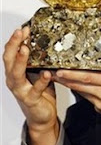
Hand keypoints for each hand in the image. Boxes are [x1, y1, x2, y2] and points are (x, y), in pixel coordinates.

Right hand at [3, 27, 58, 144]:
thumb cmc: (40, 92)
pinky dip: (40, 81)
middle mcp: (14, 80)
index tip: (23, 28)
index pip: (10, 53)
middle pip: (9, 60)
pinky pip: (35, 90)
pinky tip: (46, 73)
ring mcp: (21, 90)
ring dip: (21, 60)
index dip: (15, 40)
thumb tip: (42, 39)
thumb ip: (37, 58)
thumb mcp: (36, 71)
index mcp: (15, 71)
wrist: (42, 116)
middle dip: (14, 44)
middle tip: (20, 32)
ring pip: (16, 74)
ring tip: (26, 48)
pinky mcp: (31, 100)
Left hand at [54, 30, 100, 125]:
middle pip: (79, 86)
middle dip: (64, 79)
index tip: (61, 70)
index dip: (73, 74)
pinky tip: (76, 87)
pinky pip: (88, 99)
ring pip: (82, 93)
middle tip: (52, 73)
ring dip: (70, 85)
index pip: (88, 78)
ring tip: (59, 78)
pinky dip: (80, 92)